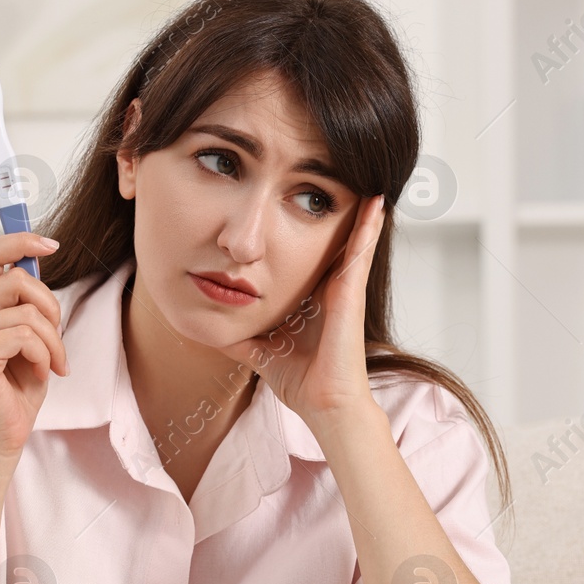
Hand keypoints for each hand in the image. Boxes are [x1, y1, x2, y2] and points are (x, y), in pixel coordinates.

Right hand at [0, 232, 67, 458]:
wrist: (5, 433)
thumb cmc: (16, 387)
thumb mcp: (28, 333)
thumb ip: (26, 299)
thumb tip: (38, 256)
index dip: (21, 241)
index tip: (51, 245)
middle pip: (17, 280)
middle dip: (51, 308)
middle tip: (56, 340)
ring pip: (27, 312)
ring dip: (52, 339)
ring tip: (51, 362)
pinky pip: (25, 335)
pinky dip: (44, 354)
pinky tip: (40, 372)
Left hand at [218, 194, 385, 427]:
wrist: (324, 405)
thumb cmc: (301, 382)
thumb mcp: (261, 351)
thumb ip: (239, 337)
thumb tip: (209, 328)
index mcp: (313, 300)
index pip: (310, 258)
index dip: (307, 232)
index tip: (302, 205)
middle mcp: (331, 291)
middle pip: (333, 243)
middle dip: (335, 214)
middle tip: (339, 178)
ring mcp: (345, 290)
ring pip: (353, 241)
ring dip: (359, 212)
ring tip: (365, 179)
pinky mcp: (351, 293)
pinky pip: (361, 253)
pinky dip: (368, 227)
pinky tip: (375, 203)